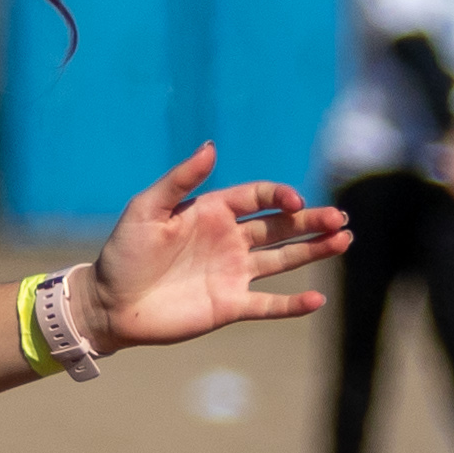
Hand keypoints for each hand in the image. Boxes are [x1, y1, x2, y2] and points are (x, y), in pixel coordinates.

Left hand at [84, 144, 349, 351]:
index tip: (294, 201)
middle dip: (311, 221)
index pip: (258, 197)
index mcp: (212, 212)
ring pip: (283, 259)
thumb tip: (211, 146)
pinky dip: (292, 304)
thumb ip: (180, 180)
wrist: (109, 303)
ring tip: (344, 241)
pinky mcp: (230, 306)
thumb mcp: (146, 209)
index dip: (279, 196)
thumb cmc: (122, 253)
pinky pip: (268, 304)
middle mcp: (229, 240)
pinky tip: (317, 300)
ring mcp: (233, 273)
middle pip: (280, 227)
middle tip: (341, 219)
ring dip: (314, 250)